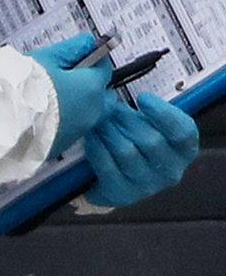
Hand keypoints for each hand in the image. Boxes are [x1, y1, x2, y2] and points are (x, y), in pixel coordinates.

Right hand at [31, 33, 116, 157]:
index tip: (72, 57)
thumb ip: (72, 49)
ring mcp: (80, 130)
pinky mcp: (65, 144)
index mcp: (92, 87)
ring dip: (73, 102)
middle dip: (85, 84)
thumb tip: (90, 42)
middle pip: (99, 93)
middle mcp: (94, 111)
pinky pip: (71, 125)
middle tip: (58, 77)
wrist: (2, 124)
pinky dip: (62, 117)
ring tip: (46, 96)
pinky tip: (41, 113)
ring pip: (85, 111)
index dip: (90, 59)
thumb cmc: (24, 86)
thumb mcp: (46, 58)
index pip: (104, 68)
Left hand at [85, 91, 199, 209]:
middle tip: (108, 105)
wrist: (113, 177)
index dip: (163, 114)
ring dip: (108, 131)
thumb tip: (115, 80)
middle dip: (125, 118)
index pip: (183, 132)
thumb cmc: (134, 140)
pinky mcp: (123, 194)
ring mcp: (148, 185)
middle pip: (150, 140)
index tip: (143, 97)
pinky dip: (97, 148)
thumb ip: (145, 107)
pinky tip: (90, 136)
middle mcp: (171, 171)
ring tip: (97, 118)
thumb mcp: (147, 123)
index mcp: (184, 150)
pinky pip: (107, 166)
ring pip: (127, 151)